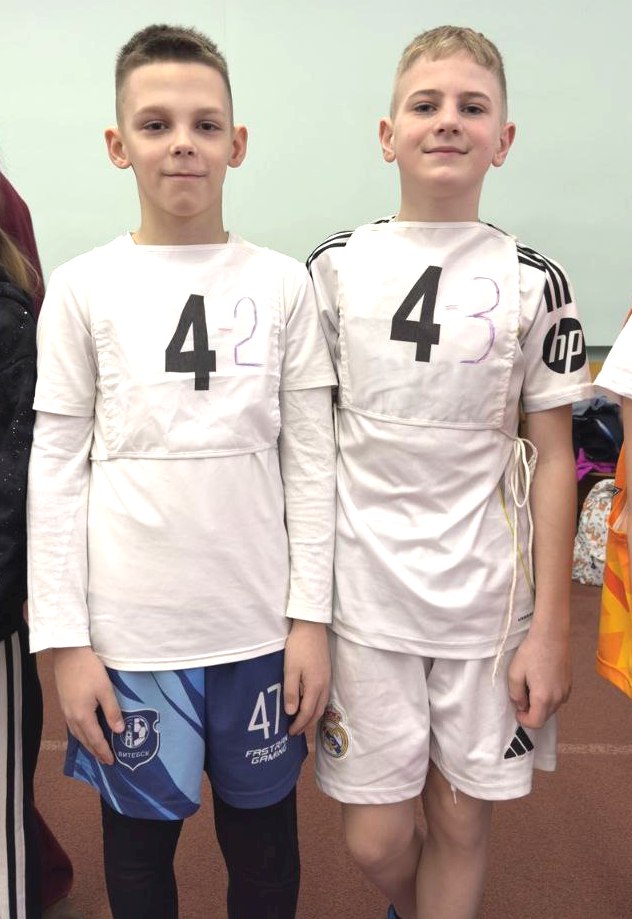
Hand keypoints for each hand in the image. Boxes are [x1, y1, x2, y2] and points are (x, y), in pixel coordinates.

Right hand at [53, 646, 124, 764]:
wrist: (68, 653)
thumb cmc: (89, 670)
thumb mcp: (105, 689)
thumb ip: (112, 711)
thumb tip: (119, 731)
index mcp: (82, 716)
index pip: (95, 740)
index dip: (104, 752)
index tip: (111, 762)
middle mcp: (71, 717)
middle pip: (84, 740)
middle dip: (95, 751)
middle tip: (105, 761)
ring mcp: (66, 710)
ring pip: (77, 734)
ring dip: (87, 743)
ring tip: (96, 750)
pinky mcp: (64, 703)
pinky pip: (73, 726)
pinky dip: (81, 734)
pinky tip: (85, 731)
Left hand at [283, 620, 330, 735]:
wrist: (311, 627)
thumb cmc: (298, 648)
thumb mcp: (290, 669)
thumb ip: (292, 692)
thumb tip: (292, 713)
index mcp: (315, 687)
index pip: (307, 713)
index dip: (299, 725)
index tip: (290, 733)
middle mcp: (324, 686)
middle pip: (317, 712)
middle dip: (306, 724)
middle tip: (295, 732)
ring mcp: (327, 679)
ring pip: (322, 705)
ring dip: (312, 716)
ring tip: (301, 722)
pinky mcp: (326, 673)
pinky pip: (323, 696)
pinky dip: (316, 706)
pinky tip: (309, 704)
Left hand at [507, 629, 570, 728]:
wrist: (551, 635)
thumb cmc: (532, 652)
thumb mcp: (515, 673)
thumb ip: (516, 694)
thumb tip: (521, 705)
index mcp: (543, 698)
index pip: (536, 723)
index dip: (524, 720)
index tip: (517, 711)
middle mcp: (558, 698)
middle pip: (544, 716)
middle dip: (531, 710)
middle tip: (522, 693)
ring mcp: (566, 691)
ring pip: (551, 707)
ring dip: (540, 702)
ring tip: (531, 683)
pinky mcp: (569, 684)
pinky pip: (557, 697)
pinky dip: (548, 695)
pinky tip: (541, 678)